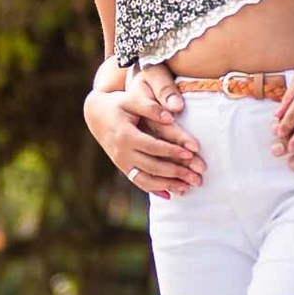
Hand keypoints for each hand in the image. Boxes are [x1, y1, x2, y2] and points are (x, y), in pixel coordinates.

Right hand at [84, 70, 205, 198]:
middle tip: (196, 177)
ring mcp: (122, 163)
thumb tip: (170, 117)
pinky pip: (139, 182)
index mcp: (125, 135)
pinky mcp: (123, 168)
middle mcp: (122, 153)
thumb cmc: (118, 104)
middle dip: (175, 173)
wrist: (96, 114)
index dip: (171, 151)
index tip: (190, 154)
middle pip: (152, 166)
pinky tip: (170, 195)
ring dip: (167, 185)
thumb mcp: (131, 99)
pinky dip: (154, 190)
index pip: (152, 146)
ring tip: (188, 187)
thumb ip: (150, 107)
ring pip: (145, 179)